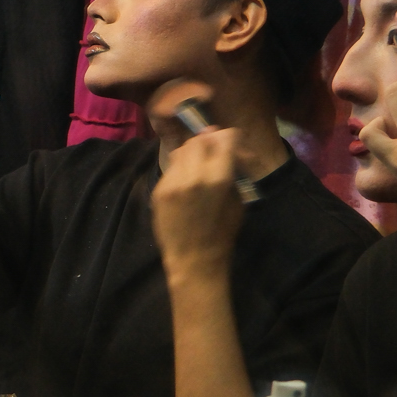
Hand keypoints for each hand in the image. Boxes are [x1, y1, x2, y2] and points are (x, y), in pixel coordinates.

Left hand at [151, 128, 244, 277]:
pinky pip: (171, 167)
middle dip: (210, 141)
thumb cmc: (222, 233)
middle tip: (216, 149)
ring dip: (193, 152)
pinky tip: (187, 178)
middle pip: (199, 140)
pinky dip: (181, 167)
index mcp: (217, 179)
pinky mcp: (158, 189)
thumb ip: (231, 172)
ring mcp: (172, 182)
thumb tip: (227, 152)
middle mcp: (192, 175)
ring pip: (181, 151)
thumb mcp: (237, 201)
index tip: (233, 141)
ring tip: (201, 163)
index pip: (223, 139)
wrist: (193, 259)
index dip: (230, 137)